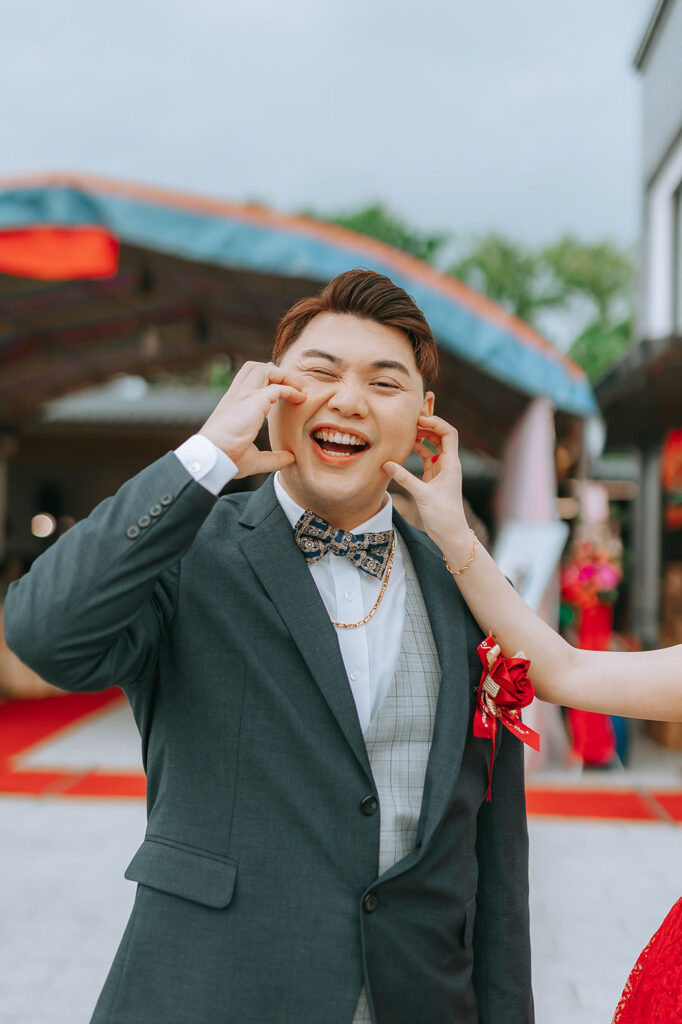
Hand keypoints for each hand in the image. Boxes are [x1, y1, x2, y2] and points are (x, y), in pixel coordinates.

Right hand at [199, 361, 304, 477]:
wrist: (213, 457)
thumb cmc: (227, 459)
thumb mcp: (254, 458)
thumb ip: (273, 458)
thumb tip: (290, 457)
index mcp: (232, 404)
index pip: (246, 379)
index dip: (264, 377)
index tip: (279, 385)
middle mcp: (236, 396)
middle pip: (254, 368)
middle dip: (274, 371)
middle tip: (291, 385)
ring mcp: (244, 396)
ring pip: (264, 369)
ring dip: (283, 376)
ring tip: (297, 389)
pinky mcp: (253, 401)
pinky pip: (277, 387)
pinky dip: (291, 390)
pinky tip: (300, 399)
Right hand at [381, 415, 469, 551]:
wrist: (450, 534)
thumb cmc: (443, 515)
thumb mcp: (422, 495)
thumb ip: (404, 478)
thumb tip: (386, 464)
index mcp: (451, 464)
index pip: (448, 433)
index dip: (435, 422)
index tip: (419, 419)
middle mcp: (448, 464)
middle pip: (440, 436)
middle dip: (427, 426)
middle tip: (409, 420)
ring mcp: (441, 470)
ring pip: (432, 446)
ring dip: (421, 437)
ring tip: (405, 432)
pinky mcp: (433, 478)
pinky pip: (426, 458)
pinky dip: (417, 451)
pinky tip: (405, 448)